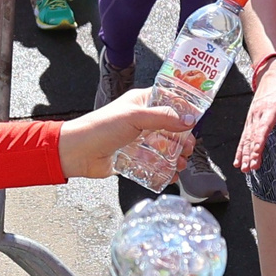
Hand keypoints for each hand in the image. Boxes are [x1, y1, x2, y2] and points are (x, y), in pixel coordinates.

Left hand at [59, 86, 191, 176]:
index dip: (184, 108)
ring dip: (176, 155)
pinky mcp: (134, 157)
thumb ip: (163, 118)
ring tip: (182, 163)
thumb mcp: (135, 117)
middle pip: (171, 127)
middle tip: (189, 147)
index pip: (169, 100)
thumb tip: (188, 121)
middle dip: (183, 138)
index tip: (197, 118)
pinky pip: (155, 162)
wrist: (78, 152)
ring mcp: (138, 139)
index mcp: (141, 102)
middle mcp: (142, 119)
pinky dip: (166, 169)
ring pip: (165, 146)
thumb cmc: (101, 128)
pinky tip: (172, 175)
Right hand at [234, 59, 275, 172]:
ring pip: (246, 138)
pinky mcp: (250, 119)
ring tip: (242, 169)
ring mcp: (252, 117)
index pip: (263, 127)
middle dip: (250, 153)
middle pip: (252, 136)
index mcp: (271, 108)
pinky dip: (240, 149)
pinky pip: (244, 136)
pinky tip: (238, 161)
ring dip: (244, 154)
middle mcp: (258, 113)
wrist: (271, 73)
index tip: (256, 154)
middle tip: (249, 168)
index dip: (259, 141)